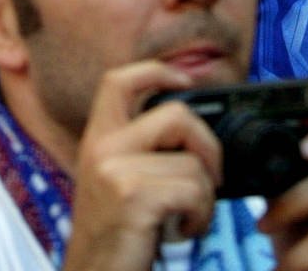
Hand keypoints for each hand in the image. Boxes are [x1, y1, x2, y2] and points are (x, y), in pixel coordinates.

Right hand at [63, 62, 220, 270]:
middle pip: (176, 114)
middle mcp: (101, 147)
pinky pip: (194, 191)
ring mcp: (114, 168)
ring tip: (183, 218)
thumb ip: (144, 154)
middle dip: (209, 147)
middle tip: (209, 179)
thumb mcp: (119, 183)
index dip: (156, 71)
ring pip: (193, 163)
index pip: (119, 81)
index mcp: (98, 139)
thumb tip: (195, 135)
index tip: (185, 80)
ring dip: (204, 198)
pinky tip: (180, 231)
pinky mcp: (132, 194)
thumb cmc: (118, 237)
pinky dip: (200, 217)